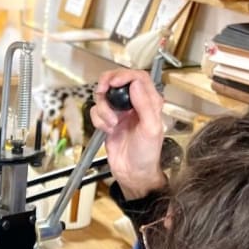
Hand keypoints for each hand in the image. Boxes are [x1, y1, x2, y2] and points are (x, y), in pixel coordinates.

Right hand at [90, 69, 166, 198]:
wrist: (133, 172)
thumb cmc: (147, 154)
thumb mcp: (151, 128)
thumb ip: (145, 104)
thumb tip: (135, 84)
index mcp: (150, 102)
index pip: (137, 77)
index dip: (124, 75)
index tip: (113, 82)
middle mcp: (134, 104)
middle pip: (118, 81)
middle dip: (107, 85)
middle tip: (102, 91)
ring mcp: (120, 112)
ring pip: (104, 97)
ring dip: (103, 109)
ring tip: (111, 123)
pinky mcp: (108, 121)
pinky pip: (97, 112)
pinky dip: (99, 120)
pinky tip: (107, 129)